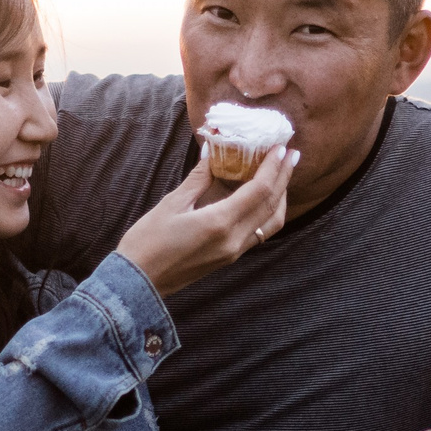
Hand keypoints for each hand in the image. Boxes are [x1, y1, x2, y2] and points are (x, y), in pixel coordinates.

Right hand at [113, 143, 295, 296]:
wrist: (138, 283)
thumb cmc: (147, 243)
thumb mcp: (171, 204)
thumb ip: (198, 178)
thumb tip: (211, 151)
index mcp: (220, 224)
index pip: (259, 191)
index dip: (273, 167)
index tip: (281, 146)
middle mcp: (234, 240)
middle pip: (271, 206)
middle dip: (284, 177)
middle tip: (292, 153)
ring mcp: (234, 252)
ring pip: (271, 222)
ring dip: (280, 196)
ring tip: (282, 173)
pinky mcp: (230, 257)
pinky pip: (259, 232)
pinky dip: (267, 211)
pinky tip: (263, 196)